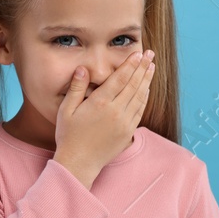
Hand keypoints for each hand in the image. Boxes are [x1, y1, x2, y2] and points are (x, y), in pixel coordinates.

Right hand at [52, 50, 153, 187]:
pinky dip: (145, 97)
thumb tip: (83, 68)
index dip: (130, 65)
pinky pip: (140, 110)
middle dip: (143, 67)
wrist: (79, 163)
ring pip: (140, 96)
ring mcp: (124, 122)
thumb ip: (76, 88)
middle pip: (133, 84)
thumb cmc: (69, 136)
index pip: (119, 79)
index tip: (138, 54)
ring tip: (152, 67)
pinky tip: (147, 89)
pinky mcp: (128, 132)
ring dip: (147, 80)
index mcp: (100, 103)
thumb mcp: (66, 110)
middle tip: (150, 54)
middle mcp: (115, 111)